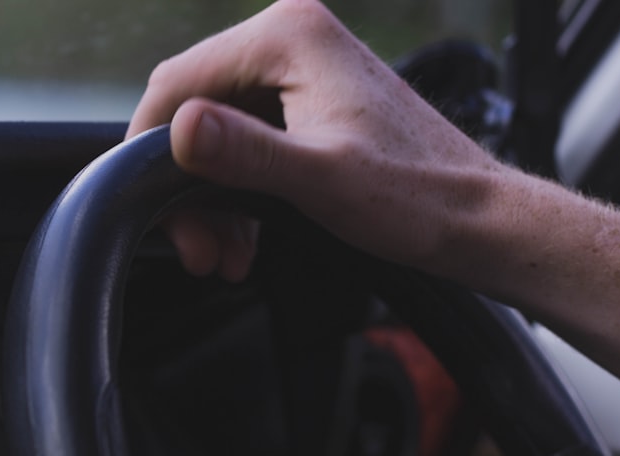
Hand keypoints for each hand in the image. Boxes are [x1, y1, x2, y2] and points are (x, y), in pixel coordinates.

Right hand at [127, 0, 499, 279]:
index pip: (177, 81)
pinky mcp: (308, 101)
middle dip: (186, 187)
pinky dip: (237, 193)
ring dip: (211, 199)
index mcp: (289, 36)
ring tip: (223, 255)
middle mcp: (291, 39)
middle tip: (197, 249)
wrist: (473, 217)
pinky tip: (244, 239)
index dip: (148, 147)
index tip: (146, 205)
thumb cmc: (413, 196)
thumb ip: (246, 153)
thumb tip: (180, 128)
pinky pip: (246, 143)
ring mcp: (300, 69)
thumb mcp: (319, 180)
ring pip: (217, 134)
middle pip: (195, 110)